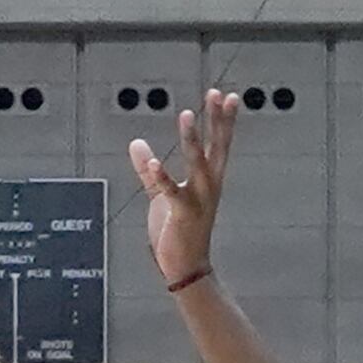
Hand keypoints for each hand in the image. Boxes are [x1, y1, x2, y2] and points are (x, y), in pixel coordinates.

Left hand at [128, 91, 237, 286]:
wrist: (185, 268)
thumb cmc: (177, 232)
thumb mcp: (161, 195)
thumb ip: (149, 170)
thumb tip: (136, 144)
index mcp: (207, 181)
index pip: (217, 144)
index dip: (222, 120)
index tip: (226, 95)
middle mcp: (209, 187)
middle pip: (216, 147)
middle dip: (218, 121)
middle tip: (219, 94)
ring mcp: (198, 200)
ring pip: (197, 164)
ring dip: (191, 139)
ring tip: (186, 115)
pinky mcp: (182, 215)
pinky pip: (173, 192)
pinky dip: (163, 178)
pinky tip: (154, 162)